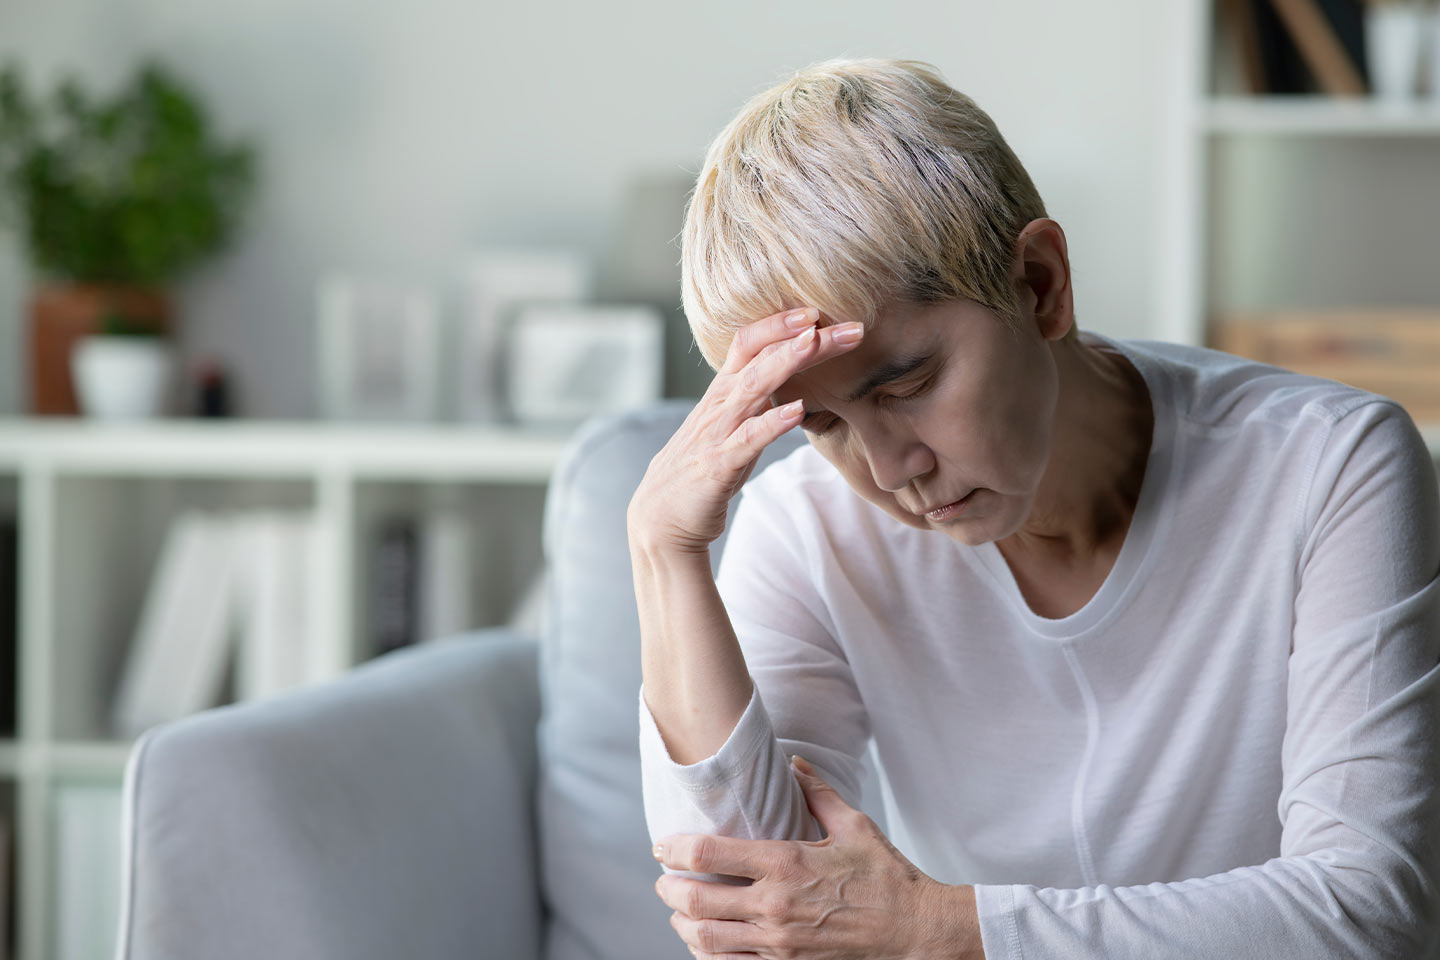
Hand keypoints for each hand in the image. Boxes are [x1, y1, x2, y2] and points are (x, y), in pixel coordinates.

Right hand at [627, 305, 864, 555]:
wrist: (660, 520)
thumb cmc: (702, 470)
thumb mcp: (732, 427)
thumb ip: (757, 401)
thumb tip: (792, 380)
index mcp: (723, 393)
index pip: (749, 343)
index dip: (781, 323)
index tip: (820, 310)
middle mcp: (719, 404)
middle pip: (760, 357)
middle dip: (802, 336)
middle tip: (848, 325)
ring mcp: (717, 432)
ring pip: (753, 387)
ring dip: (786, 362)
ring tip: (815, 342)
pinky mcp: (718, 465)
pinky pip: (748, 439)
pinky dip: (772, 423)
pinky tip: (798, 410)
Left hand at [652, 756, 983, 959]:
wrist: (914, 929)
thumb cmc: (886, 876)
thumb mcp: (854, 825)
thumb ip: (817, 792)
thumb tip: (795, 763)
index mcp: (786, 862)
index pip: (710, 854)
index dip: (675, 849)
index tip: (662, 846)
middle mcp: (775, 903)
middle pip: (697, 900)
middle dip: (669, 890)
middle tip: (663, 882)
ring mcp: (779, 941)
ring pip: (707, 938)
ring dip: (683, 925)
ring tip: (679, 914)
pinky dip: (709, 954)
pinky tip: (705, 943)